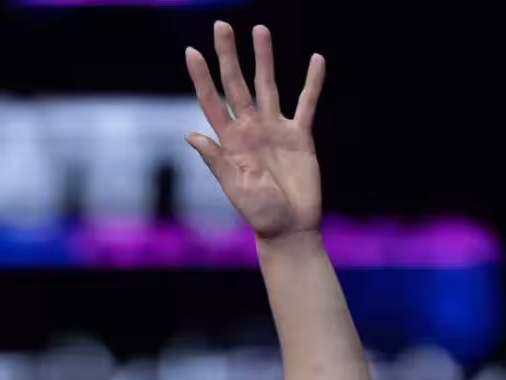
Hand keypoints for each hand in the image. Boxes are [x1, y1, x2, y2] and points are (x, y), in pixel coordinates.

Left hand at [185, 22, 324, 240]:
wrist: (289, 228)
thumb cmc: (258, 214)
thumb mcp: (233, 187)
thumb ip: (215, 159)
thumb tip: (190, 135)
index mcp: (229, 141)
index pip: (212, 101)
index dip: (201, 77)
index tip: (190, 52)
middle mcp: (250, 129)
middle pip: (237, 83)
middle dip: (228, 55)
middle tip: (221, 25)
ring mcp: (274, 129)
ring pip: (269, 85)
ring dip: (264, 58)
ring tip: (260, 30)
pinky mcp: (300, 135)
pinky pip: (307, 103)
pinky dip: (312, 82)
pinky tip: (316, 59)